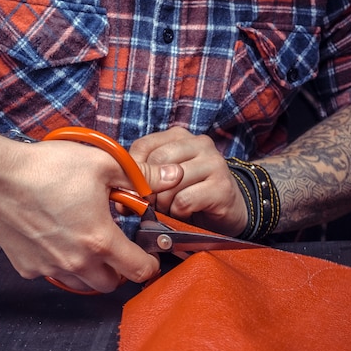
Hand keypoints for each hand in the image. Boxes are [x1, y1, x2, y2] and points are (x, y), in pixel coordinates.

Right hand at [0, 134, 179, 292]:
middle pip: (111, 284)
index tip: (150, 255)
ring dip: (93, 272)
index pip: (139, 270)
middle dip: (121, 270)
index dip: (151, 264)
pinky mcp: (27, 267)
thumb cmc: (47, 169)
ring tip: (89, 245)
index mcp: (100, 241)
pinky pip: (54, 275)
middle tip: (118, 247)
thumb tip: (173, 175)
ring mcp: (49, 268)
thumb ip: (142, 175)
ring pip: (83, 285)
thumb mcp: (102, 164)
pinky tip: (59, 240)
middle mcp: (76, 262)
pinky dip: (63, 265)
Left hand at [129, 127, 247, 236]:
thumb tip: (120, 203)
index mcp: (180, 137)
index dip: (132, 172)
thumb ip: (141, 185)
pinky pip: (183, 200)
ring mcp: (214, 162)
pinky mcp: (222, 186)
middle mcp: (199, 143)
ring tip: (171, 209)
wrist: (230, 210)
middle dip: (147, 190)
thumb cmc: (191, 196)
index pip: (143, 146)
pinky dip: (178, 213)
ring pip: (170, 182)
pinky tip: (185, 214)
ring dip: (164, 204)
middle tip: (151, 206)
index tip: (131, 192)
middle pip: (156, 163)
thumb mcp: (163, 185)